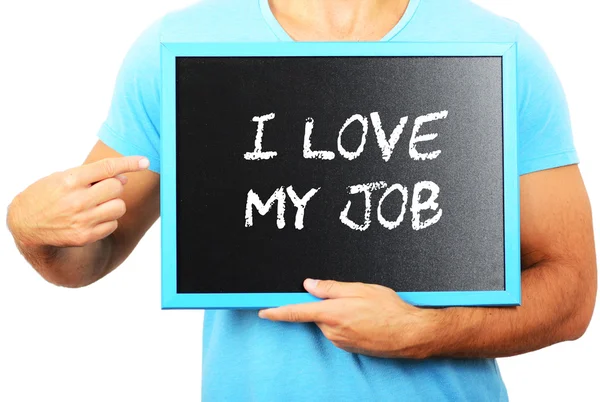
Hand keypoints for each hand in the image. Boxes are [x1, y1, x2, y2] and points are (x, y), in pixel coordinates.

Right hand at [7, 156, 148, 248]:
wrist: (25, 223)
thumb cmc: (48, 195)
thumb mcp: (63, 177)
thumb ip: (92, 176)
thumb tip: (123, 179)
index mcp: (71, 180)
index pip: (107, 168)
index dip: (129, 163)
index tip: (144, 161)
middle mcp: (77, 201)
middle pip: (117, 188)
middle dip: (114, 186)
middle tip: (101, 189)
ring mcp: (82, 220)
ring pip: (119, 207)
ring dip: (113, 204)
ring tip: (96, 204)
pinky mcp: (85, 236)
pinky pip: (113, 224)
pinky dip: (107, 220)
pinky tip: (92, 218)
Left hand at [259, 279, 440, 358]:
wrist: (410, 335)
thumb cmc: (389, 309)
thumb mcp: (360, 289)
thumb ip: (331, 287)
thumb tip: (309, 284)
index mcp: (331, 313)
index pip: (296, 312)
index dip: (277, 311)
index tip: (263, 311)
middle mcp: (332, 331)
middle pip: (317, 314)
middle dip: (327, 304)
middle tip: (351, 297)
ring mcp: (340, 342)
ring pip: (329, 322)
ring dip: (339, 314)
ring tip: (364, 309)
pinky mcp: (349, 348)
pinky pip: (339, 331)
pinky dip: (347, 323)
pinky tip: (366, 319)